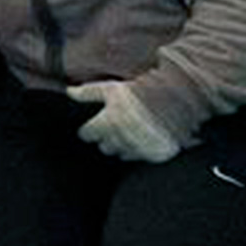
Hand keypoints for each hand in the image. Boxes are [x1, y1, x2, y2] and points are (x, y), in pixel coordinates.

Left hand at [66, 81, 180, 162]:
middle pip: (103, 146)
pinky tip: (140, 138)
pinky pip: (136, 157)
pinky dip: (136, 150)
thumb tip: (68, 91)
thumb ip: (88, 92)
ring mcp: (137, 147)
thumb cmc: (141, 91)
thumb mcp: (112, 88)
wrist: (176, 98)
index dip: (89, 129)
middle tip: (114, 127)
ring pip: (119, 153)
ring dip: (120, 145)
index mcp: (108, 121)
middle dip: (105, 138)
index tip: (93, 126)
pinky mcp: (153, 154)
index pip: (86, 134)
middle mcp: (120, 137)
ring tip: (128, 132)